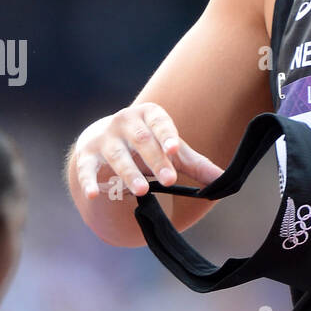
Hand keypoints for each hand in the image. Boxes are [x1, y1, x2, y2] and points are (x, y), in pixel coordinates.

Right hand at [73, 103, 223, 199]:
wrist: (106, 140)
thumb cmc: (148, 146)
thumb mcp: (171, 151)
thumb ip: (196, 165)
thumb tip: (223, 181)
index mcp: (149, 115)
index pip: (160, 123)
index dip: (167, 135)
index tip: (175, 149)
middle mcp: (125, 122)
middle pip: (141, 141)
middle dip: (155, 161)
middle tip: (168, 180)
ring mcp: (104, 138)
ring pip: (117, 156)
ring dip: (129, 173)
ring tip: (141, 191)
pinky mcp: (87, 155)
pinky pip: (87, 168)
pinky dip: (89, 181)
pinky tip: (93, 195)